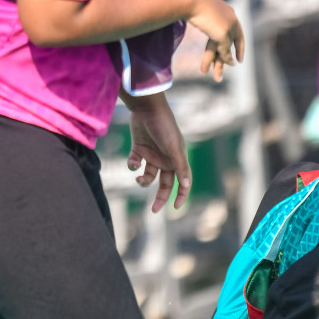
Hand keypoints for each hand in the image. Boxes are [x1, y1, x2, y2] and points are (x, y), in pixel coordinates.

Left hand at [125, 93, 191, 212]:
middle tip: (153, 210)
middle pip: (164, 184)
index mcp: (177, 160)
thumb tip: (185, 186)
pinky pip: (135, 164)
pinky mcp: (138, 149)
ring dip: (143, 181)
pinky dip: (133, 165)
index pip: (182, 183)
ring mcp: (151, 155)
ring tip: (139, 179)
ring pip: (148, 176)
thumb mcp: (174, 148)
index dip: (180, 196)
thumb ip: (180, 167)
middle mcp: (165, 159)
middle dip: (160, 197)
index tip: (175, 207)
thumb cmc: (164, 128)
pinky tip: (134, 160)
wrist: (146, 109)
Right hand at [190, 0, 244, 82]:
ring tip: (218, 78)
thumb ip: (198, 16)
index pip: (233, 30)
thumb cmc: (186, 0)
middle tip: (233, 66)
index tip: (236, 53)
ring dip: (220, 64)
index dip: (235, 42)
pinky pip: (224, 50)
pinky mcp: (223, 34)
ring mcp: (228, 26)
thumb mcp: (194, 10)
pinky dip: (222, 59)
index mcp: (227, 10)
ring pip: (225, 49)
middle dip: (226, 57)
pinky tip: (214, 69)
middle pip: (229, 42)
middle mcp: (231, 18)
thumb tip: (188, 17)